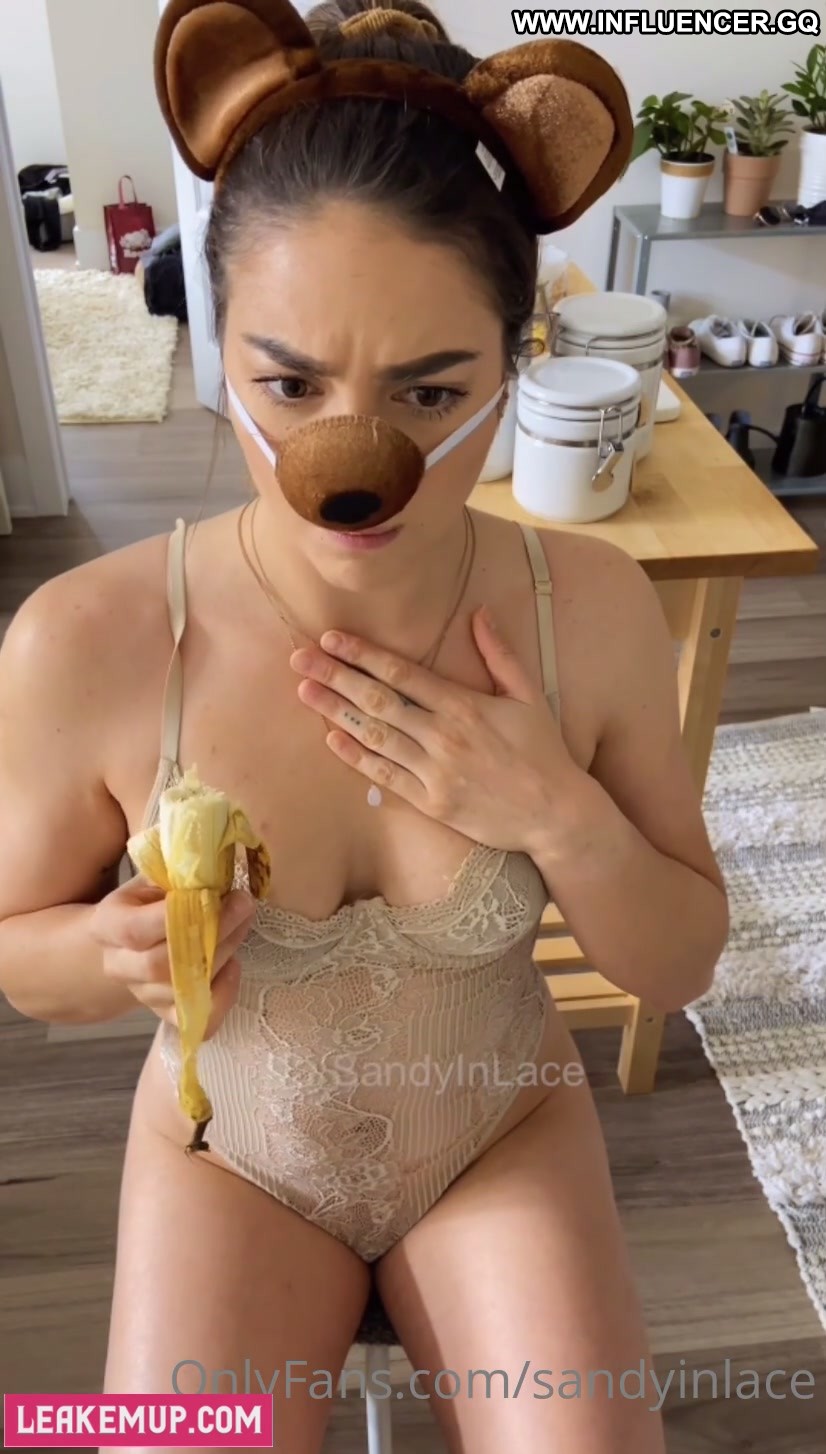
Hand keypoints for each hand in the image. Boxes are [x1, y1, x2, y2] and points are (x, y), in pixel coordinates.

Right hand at [90, 876, 256, 1037]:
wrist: (129, 941)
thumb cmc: (147, 903)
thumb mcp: (151, 880)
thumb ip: (175, 875)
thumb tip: (212, 864)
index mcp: (107, 926)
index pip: (136, 930)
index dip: (180, 916)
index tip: (219, 894)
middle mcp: (119, 965)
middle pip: (162, 965)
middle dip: (212, 935)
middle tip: (243, 906)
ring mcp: (142, 994)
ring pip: (184, 989)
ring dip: (223, 956)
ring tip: (242, 925)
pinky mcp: (165, 1013)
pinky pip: (198, 1019)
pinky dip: (222, 996)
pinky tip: (232, 967)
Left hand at [290, 606, 580, 855]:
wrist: (556, 813)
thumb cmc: (543, 750)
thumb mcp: (528, 695)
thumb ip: (500, 653)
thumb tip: (480, 611)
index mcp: (464, 706)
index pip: (402, 674)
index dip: (363, 655)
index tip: (332, 639)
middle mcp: (444, 736)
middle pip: (377, 702)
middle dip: (335, 677)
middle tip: (300, 659)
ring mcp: (435, 772)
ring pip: (375, 737)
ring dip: (335, 712)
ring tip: (304, 691)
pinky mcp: (432, 803)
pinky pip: (386, 776)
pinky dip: (356, 757)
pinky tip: (331, 739)